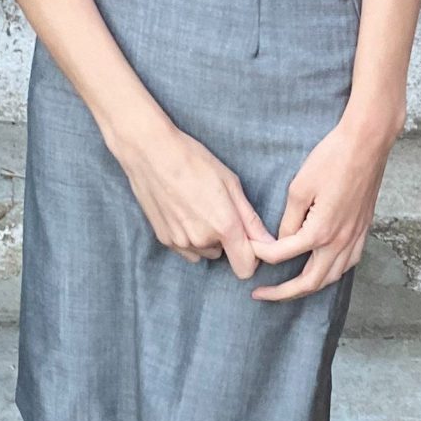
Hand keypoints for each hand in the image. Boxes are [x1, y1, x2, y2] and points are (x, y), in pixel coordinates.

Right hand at [116, 121, 285, 279]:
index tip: (248, 238)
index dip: (252, 256)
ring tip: (197, 208)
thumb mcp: (231, 184)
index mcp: (224, 226)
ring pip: (205, 252)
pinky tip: (182, 211)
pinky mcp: (163, 240)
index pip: (245, 268)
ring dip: (207, 238)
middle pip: (225, 256)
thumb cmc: (194, 161)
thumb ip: (251, 220)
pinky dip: (189, 237)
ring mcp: (180, 242)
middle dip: (226, 240)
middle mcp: (202, 241)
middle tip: (217, 209)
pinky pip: (186, 248)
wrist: (151, 153)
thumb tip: (269, 243)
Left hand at [249, 112, 393, 300]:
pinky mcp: (363, 231)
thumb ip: (289, 220)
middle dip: (282, 292)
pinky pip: (347, 264)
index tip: (249, 248)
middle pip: (309, 282)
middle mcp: (340, 242)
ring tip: (288, 289)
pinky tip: (320, 269)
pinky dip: (331, 274)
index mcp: (321, 232)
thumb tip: (283, 240)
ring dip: (308, 287)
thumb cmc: (333, 159)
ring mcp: (355, 238)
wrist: (367, 143)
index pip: (283, 254)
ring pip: (331, 278)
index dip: (261, 254)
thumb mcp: (300, 187)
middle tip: (261, 294)